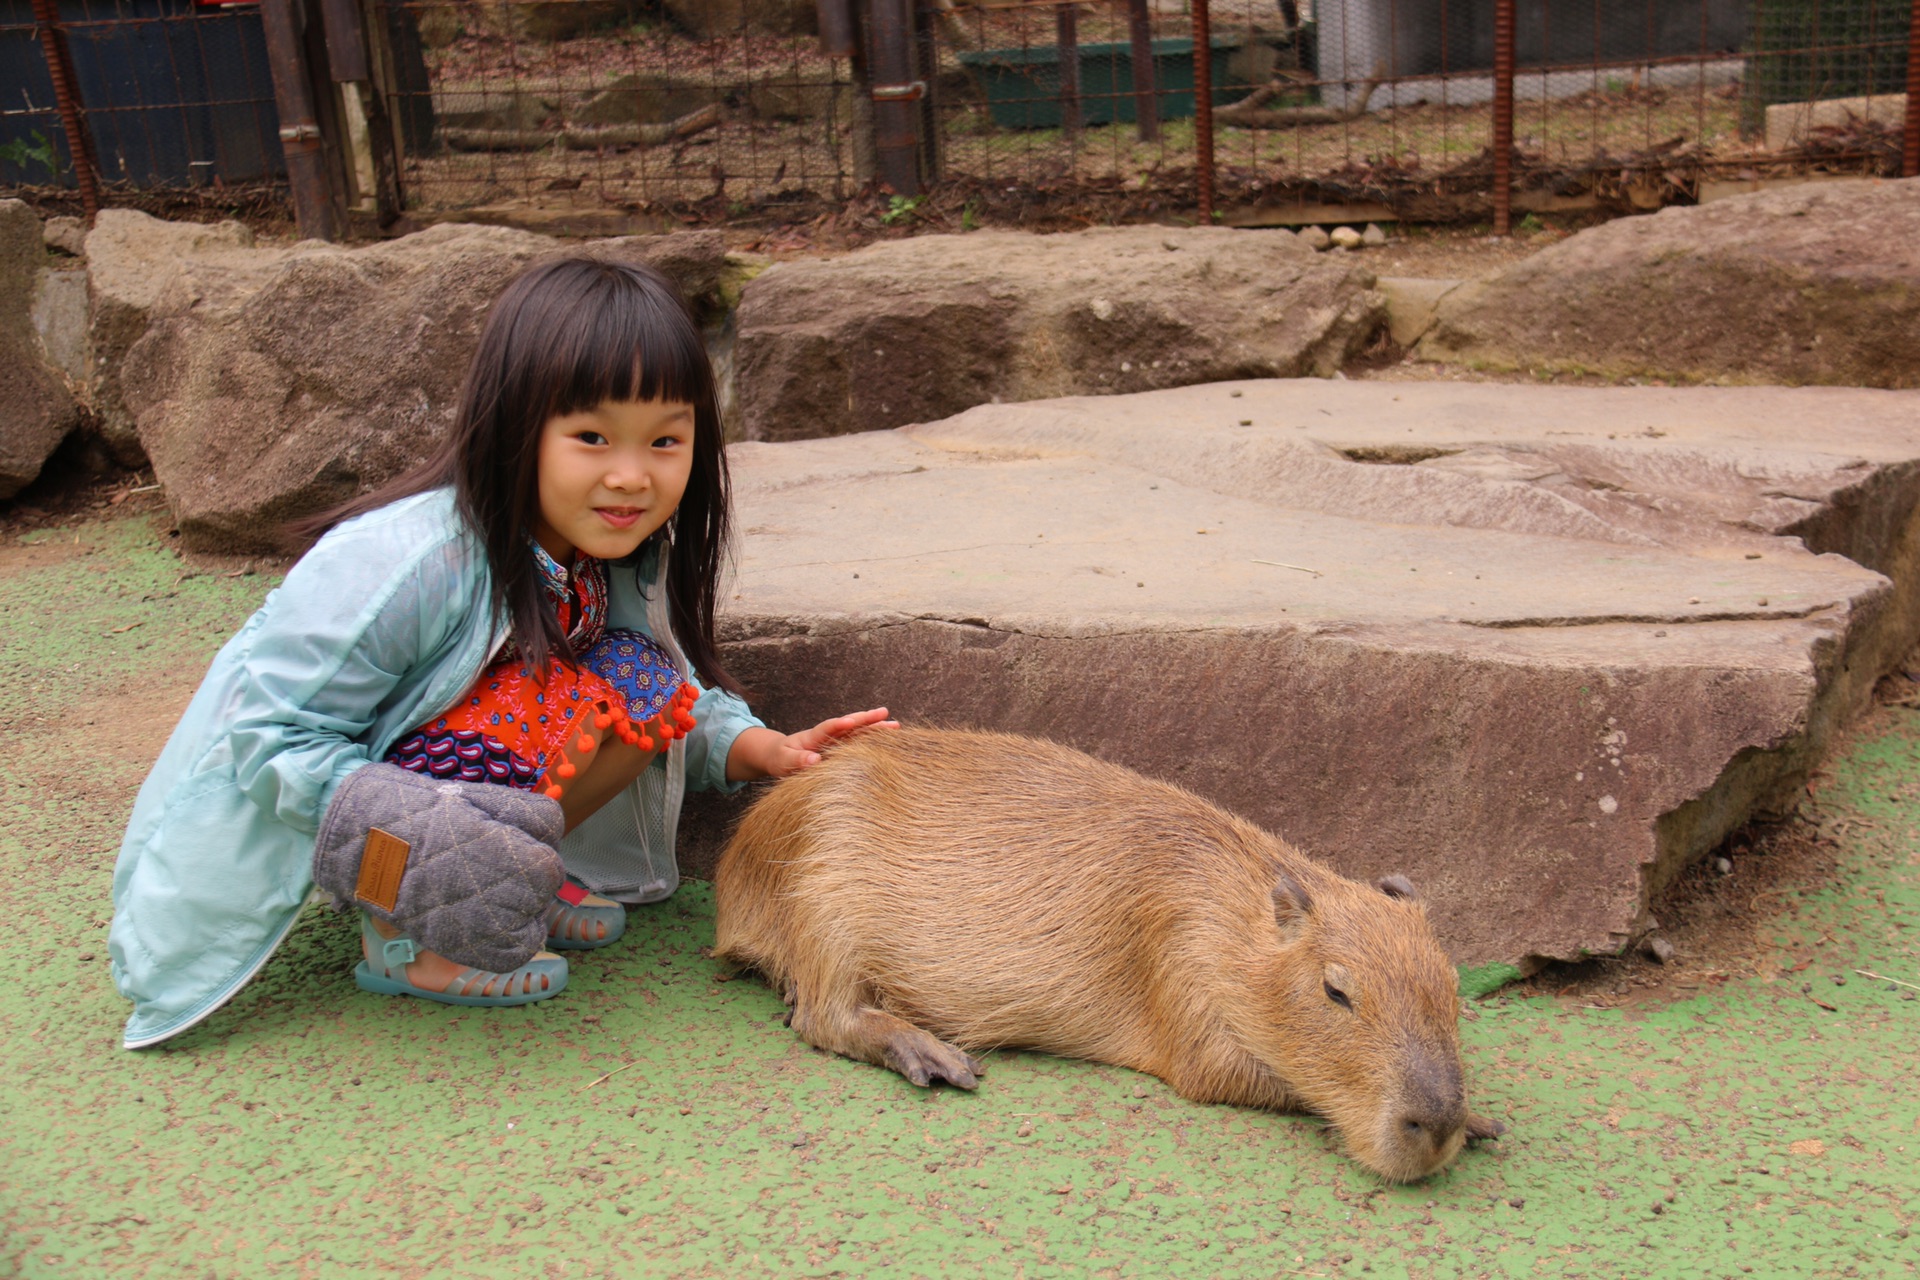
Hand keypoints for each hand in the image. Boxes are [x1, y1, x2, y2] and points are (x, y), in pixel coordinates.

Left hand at [726, 708, 897, 781]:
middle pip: (849, 725)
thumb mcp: (782, 761)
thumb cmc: (779, 759)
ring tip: (895, 725)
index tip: (850, 721)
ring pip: (857, 733)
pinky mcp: (839, 751)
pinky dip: (872, 742)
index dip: (838, 724)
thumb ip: (796, 760)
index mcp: (812, 737)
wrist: (779, 756)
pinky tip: (889, 743)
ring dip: (874, 729)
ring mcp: (835, 742)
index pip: (827, 728)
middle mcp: (827, 736)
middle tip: (886, 714)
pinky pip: (857, 745)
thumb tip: (813, 760)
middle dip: (866, 720)